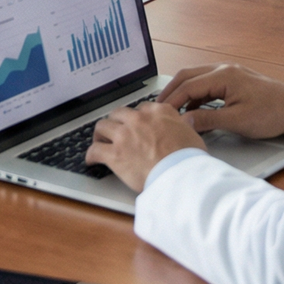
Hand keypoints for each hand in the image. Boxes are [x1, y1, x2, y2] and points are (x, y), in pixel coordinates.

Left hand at [85, 100, 204, 190]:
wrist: (179, 174)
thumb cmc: (187, 158)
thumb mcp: (191, 133)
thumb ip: (183, 124)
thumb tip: (186, 121)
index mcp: (157, 112)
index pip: (141, 109)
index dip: (137, 118)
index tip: (135, 125)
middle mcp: (138, 119)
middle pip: (118, 114)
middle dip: (116, 122)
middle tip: (116, 131)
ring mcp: (124, 135)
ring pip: (102, 127)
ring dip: (100, 134)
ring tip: (100, 141)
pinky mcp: (114, 154)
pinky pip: (95, 150)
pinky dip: (91, 155)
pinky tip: (92, 160)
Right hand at [159, 62, 283, 139]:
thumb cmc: (272, 113)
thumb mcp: (238, 121)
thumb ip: (209, 120)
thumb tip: (184, 122)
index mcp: (223, 76)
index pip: (188, 86)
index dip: (171, 100)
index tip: (158, 114)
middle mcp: (223, 69)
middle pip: (187, 76)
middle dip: (170, 91)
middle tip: (157, 108)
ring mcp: (229, 73)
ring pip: (196, 77)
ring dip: (182, 91)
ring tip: (170, 109)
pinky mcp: (234, 80)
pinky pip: (207, 83)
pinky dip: (195, 94)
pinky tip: (193, 109)